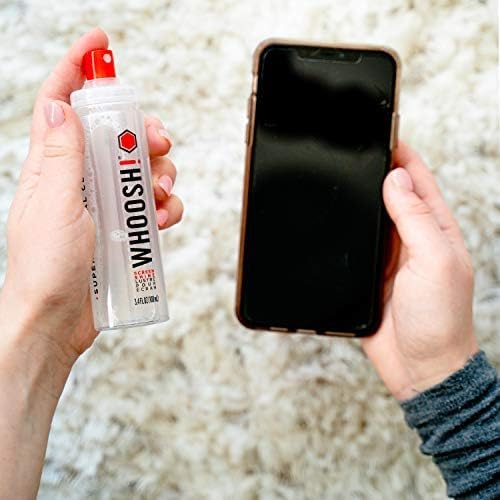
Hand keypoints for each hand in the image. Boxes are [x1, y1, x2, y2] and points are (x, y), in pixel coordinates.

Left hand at [0, 28, 182, 367]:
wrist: (57, 319)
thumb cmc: (47, 267)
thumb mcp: (55, 204)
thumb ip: (61, 154)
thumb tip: (61, 105)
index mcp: (53, 166)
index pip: (61, 104)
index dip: (78, 69)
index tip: (101, 45)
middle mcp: (79, 180)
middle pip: (114, 135)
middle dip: (141, 131)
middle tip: (158, 141)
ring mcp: (103, 205)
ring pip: (141, 170)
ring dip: (160, 173)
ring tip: (162, 190)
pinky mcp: (124, 229)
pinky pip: (153, 206)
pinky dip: (165, 208)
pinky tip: (163, 219)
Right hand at [362, 143, 477, 400]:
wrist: (420, 366)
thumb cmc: (439, 318)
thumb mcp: (435, 260)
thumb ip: (415, 218)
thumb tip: (397, 178)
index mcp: (435, 229)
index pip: (417, 180)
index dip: (401, 154)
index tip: (381, 131)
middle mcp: (411, 238)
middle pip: (390, 194)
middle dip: (373, 170)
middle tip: (351, 149)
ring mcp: (388, 257)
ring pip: (368, 217)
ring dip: (357, 199)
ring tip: (337, 176)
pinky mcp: (367, 275)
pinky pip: (353, 246)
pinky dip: (344, 230)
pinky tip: (332, 220)